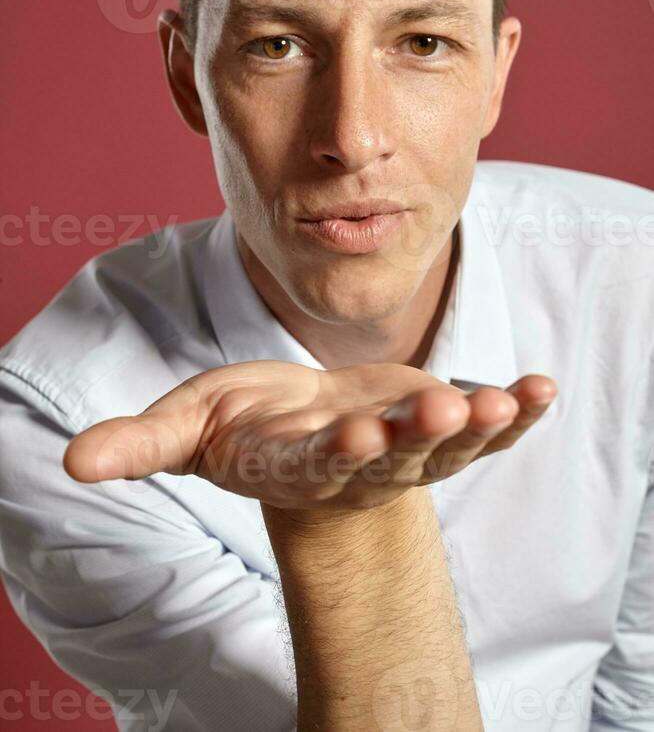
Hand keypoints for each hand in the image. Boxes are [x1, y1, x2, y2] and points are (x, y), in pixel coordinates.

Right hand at [63, 360, 556, 515]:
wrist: (306, 431)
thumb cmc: (246, 425)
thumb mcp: (187, 428)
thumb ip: (141, 445)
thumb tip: (73, 461)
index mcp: (298, 464)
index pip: (319, 466)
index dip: (339, 455)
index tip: (357, 436)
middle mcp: (360, 466)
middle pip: (395, 458)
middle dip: (418, 435)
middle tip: (439, 406)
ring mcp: (408, 448)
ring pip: (447, 446)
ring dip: (477, 427)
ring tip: (503, 400)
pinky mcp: (439, 425)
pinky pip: (485, 427)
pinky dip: (516, 413)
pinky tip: (542, 388)